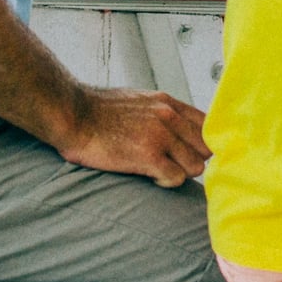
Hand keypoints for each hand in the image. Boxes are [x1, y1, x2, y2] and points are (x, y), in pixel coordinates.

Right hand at [54, 87, 211, 187]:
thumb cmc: (100, 110)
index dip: (200, 143)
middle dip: (192, 160)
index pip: (208, 126)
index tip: (188, 152)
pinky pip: (176, 178)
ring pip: (196, 166)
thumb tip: (179, 128)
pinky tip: (151, 176)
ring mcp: (161, 136)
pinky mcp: (148, 156)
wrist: (73, 115)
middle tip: (172, 165)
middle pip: (206, 148)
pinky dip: (166, 182)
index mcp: (169, 103)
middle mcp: (170, 117)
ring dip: (180, 172)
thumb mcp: (140, 100)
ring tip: (159, 170)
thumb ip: (163, 112)